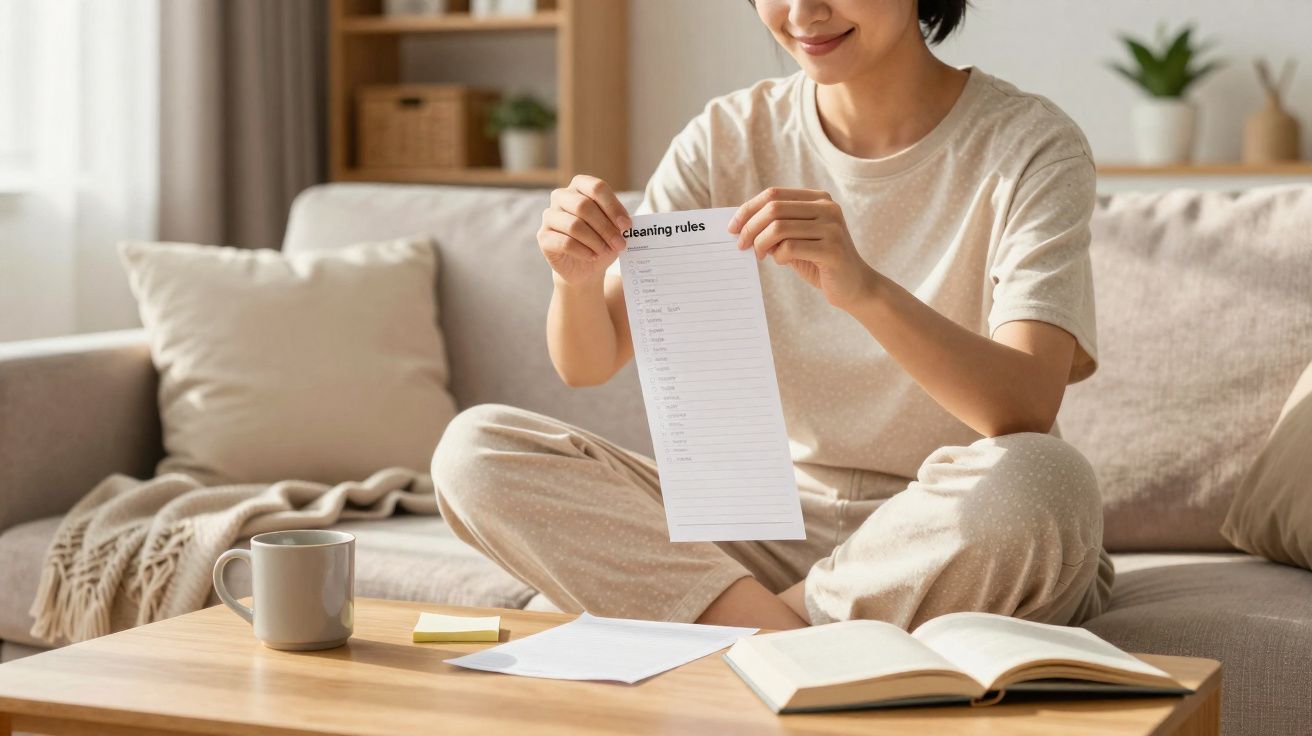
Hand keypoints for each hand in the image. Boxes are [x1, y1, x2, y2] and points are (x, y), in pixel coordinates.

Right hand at [538, 175, 632, 286]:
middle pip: (583, 206)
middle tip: (619, 244)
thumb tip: (624, 224)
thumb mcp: (614, 228)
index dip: (613, 207)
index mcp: (579, 186)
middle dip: (605, 227)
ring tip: (605, 251)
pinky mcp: (543, 236)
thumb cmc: (601, 241)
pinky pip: (565, 242)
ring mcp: (549, 216)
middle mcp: (561, 196)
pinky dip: (583, 251)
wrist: (585, 267)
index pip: (596, 187)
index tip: (626, 226)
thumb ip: (618, 221)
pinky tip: (592, 256)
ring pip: (574, 225)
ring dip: (595, 241)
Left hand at [728, 188, 877, 310]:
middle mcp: (827, 208)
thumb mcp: (796, 239)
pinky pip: (790, 248)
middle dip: (750, 228)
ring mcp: (832, 227)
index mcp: (818, 199)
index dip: (748, 209)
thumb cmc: (819, 262)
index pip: (773, 194)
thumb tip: (740, 225)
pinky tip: (781, 262)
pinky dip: (778, 256)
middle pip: (773, 208)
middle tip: (741, 245)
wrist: (855, 286)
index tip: (732, 228)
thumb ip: (775, 228)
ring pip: (778, 228)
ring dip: (761, 244)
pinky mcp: (832, 249)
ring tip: (761, 255)